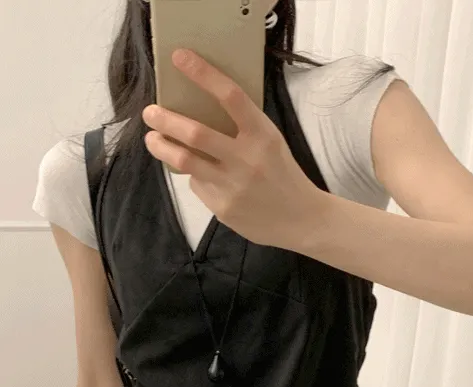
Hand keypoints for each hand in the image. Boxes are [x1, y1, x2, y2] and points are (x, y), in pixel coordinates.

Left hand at [142, 49, 327, 251]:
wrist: (301, 219)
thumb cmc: (283, 174)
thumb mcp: (271, 142)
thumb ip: (241, 129)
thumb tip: (197, 116)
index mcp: (262, 135)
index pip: (231, 97)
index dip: (203, 74)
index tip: (180, 58)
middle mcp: (246, 159)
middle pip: (196, 133)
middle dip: (165, 120)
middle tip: (149, 112)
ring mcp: (233, 186)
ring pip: (185, 161)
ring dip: (162, 147)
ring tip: (152, 139)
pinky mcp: (223, 208)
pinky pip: (198, 185)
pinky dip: (195, 177)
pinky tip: (202, 176)